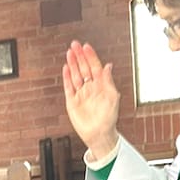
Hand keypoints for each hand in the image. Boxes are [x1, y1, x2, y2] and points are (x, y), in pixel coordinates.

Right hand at [63, 41, 120, 159]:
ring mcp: (80, 94)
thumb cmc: (109, 118)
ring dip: (72, 64)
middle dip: (79, 56)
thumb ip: (108, 81)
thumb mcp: (112, 97)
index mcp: (100, 85)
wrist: (99, 134)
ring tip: (69, 53)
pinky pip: (68, 87)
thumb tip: (108, 66)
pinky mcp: (72, 102)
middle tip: (75, 44)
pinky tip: (66, 68)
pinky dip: (67, 78)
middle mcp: (90, 87)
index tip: (86, 47)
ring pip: (75, 75)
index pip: (94, 67)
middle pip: (83, 68)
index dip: (90, 56)